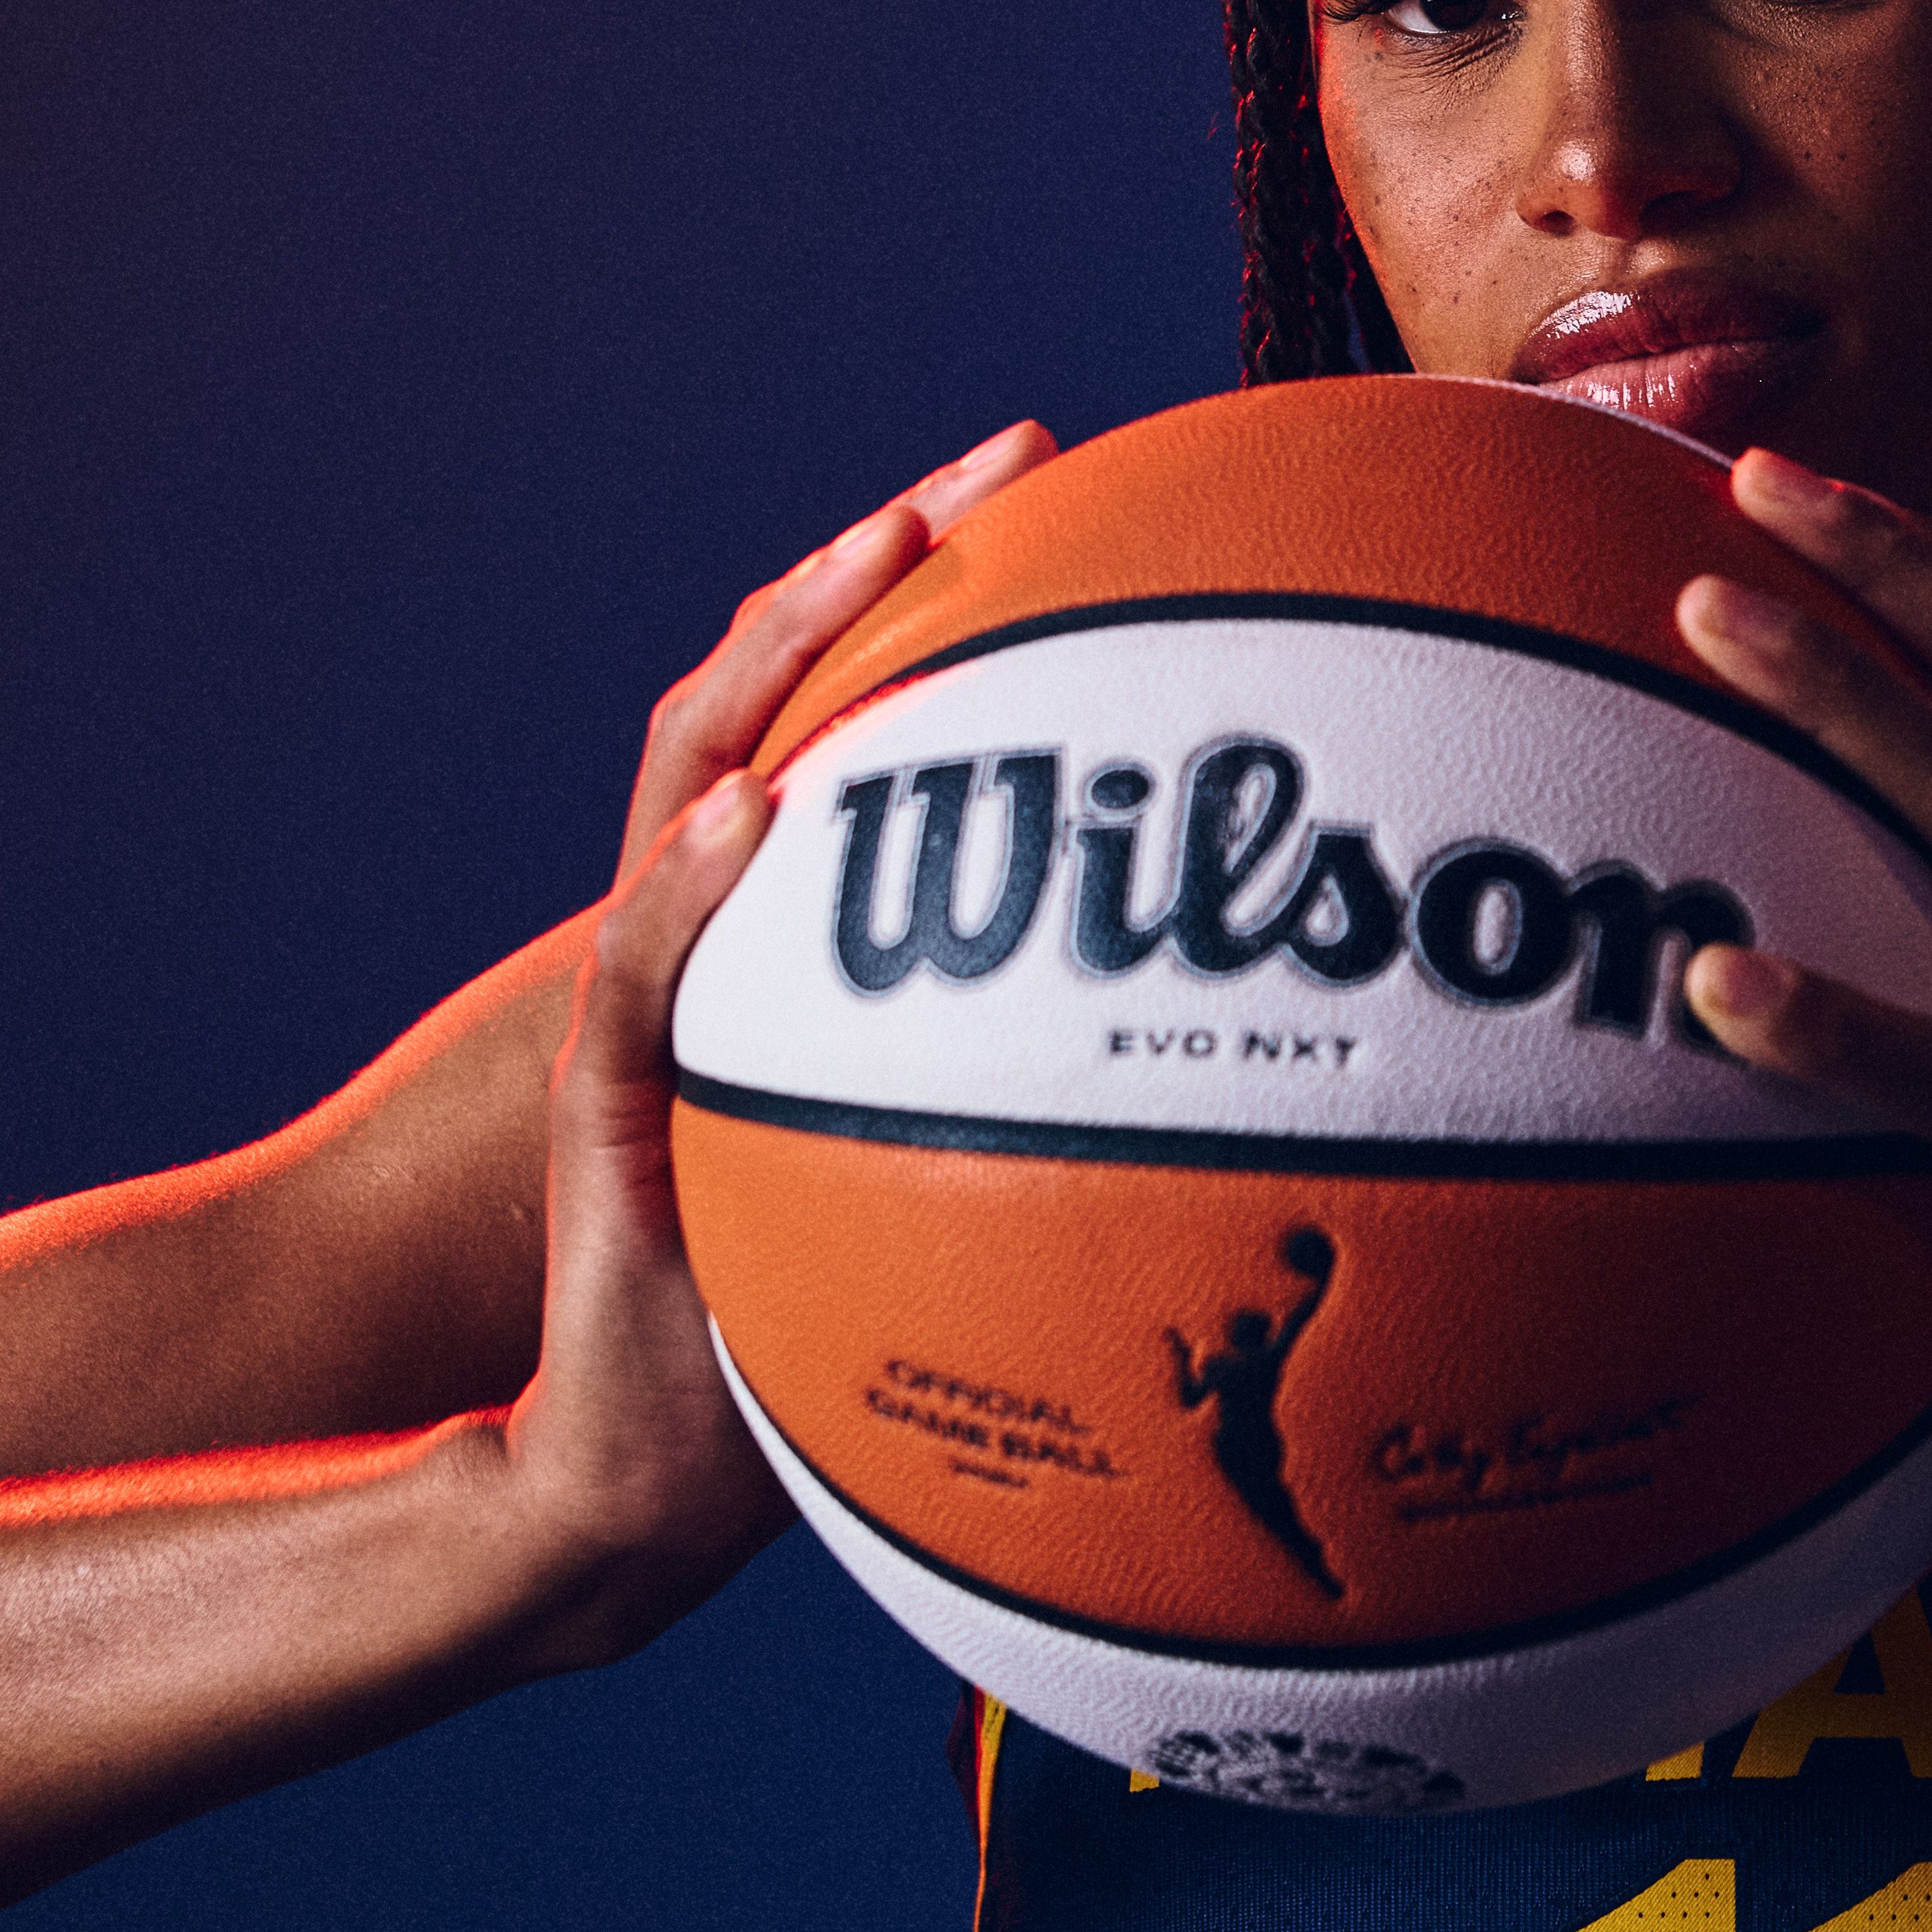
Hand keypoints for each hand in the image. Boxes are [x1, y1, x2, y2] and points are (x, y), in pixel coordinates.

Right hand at [492, 419, 1052, 1665]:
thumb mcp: (978, 1238)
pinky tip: (757, 813)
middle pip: (788, 696)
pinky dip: (694, 881)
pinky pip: (646, 967)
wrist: (635, 1479)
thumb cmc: (815, 1368)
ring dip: (786, 654)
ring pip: (699, 776)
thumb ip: (1083, 1156)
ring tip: (878, 549)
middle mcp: (724, 937)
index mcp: (806, 947)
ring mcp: (652, 999)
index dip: (970, 607)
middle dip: (888, 557)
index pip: (879, 729)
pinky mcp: (604, 1094)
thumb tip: (1327, 1140)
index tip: (1094, 496)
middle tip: (1013, 452)